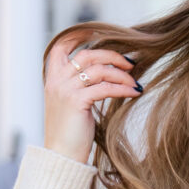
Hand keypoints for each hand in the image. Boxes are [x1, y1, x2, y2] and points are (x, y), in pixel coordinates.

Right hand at [43, 29, 138, 163]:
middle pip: (89, 55)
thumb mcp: (69, 102)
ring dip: (122, 75)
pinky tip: (134, 93)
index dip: (80, 35)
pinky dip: (122, 88)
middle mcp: (56, 80)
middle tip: (131, 64)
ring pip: (99, 70)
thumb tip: (104, 70)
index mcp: (53, 78)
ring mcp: (65, 90)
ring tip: (135, 83)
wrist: (60, 156)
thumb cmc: (70, 132)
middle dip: (113, 56)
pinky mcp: (76, 101)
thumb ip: (78, 84)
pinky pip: (105, 88)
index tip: (101, 32)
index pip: (62, 46)